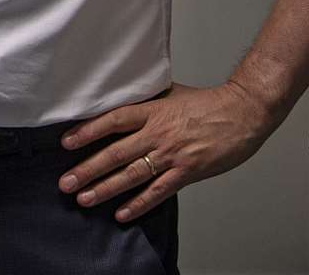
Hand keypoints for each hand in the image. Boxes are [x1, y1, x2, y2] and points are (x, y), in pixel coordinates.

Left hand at [56, 82, 276, 221]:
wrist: (242, 112)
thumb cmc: (207, 103)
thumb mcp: (171, 94)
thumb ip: (146, 101)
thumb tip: (120, 100)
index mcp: (152, 111)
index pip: (112, 120)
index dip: (87, 131)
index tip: (65, 143)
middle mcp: (158, 133)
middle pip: (116, 153)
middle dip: (88, 169)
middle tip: (66, 182)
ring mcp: (172, 154)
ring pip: (132, 175)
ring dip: (106, 188)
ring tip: (84, 199)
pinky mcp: (187, 172)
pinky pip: (158, 191)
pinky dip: (139, 203)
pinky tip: (122, 213)